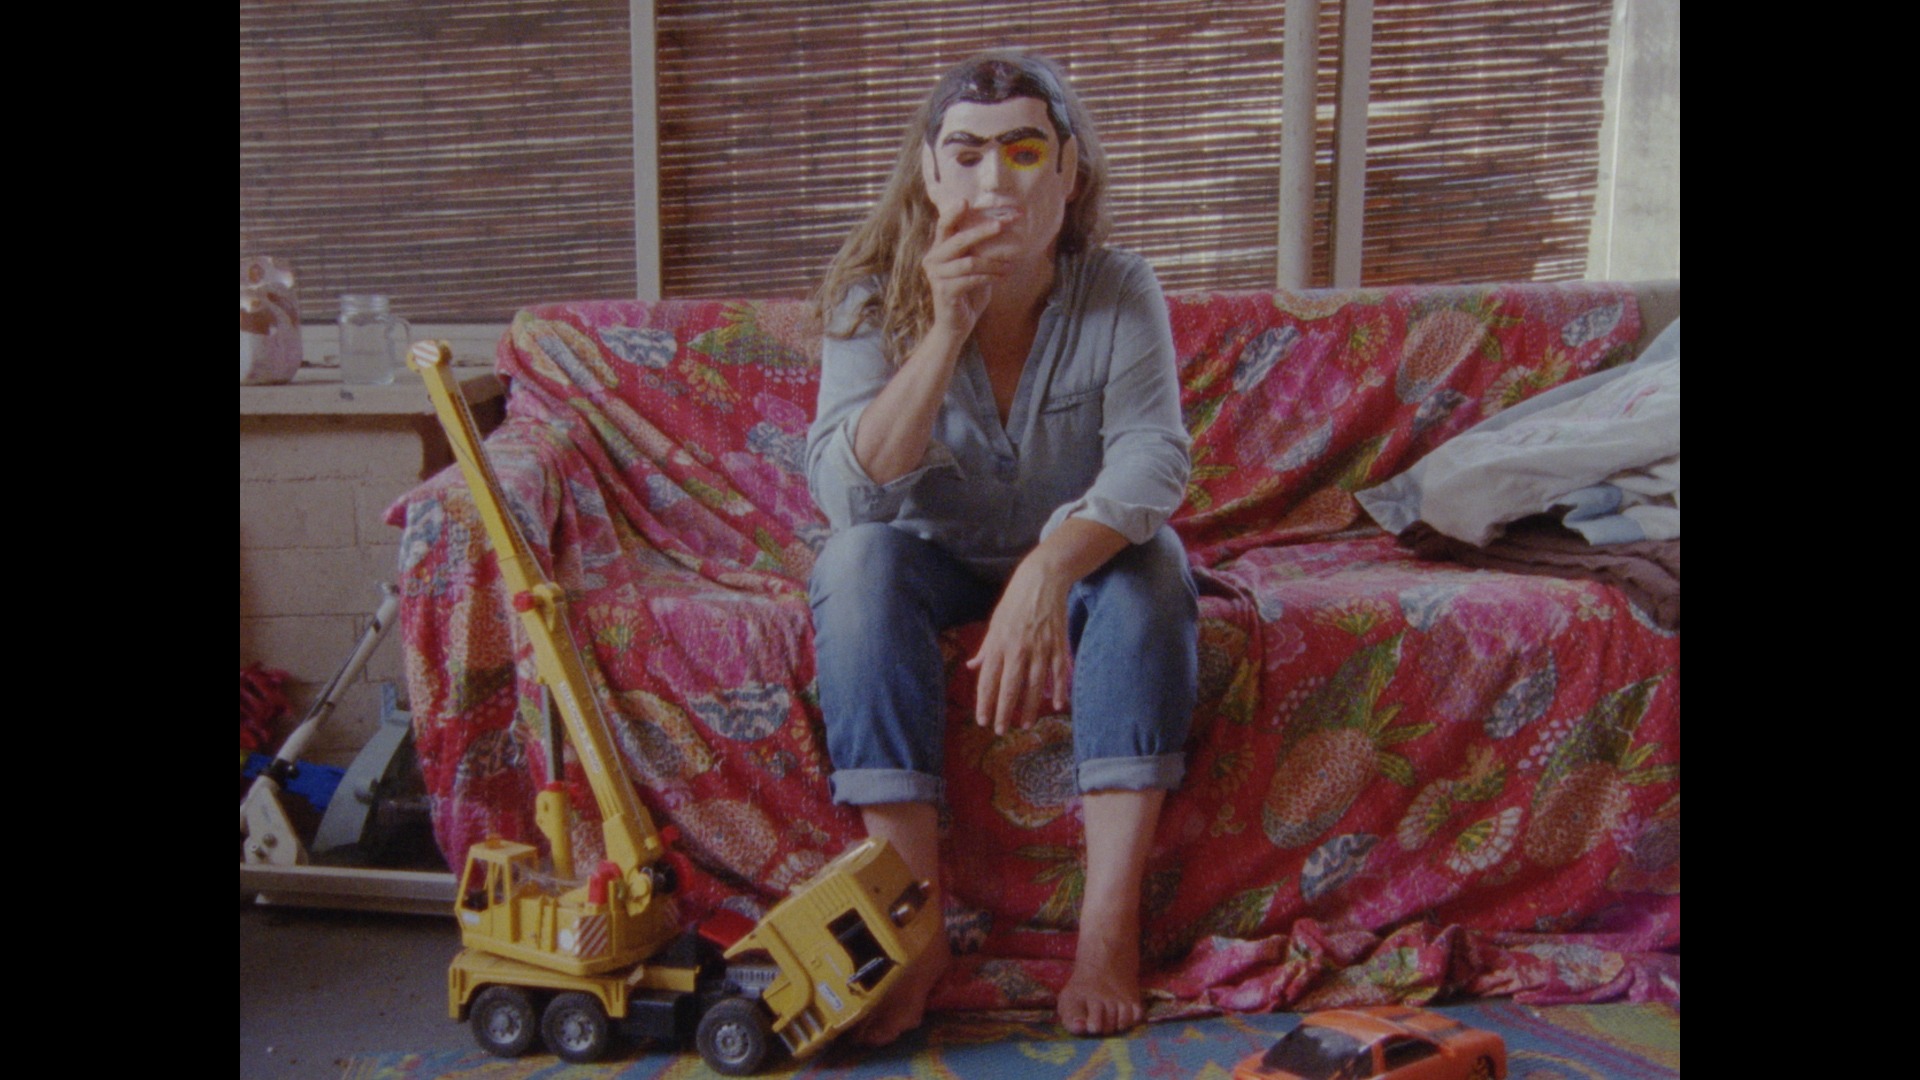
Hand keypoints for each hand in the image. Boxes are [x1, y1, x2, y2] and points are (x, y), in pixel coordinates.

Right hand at [923, 199, 1008, 339]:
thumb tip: (1001, 227)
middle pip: (958, 240)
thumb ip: (978, 250)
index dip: (953, 213)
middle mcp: (933, 259)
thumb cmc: (967, 292)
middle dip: (982, 231)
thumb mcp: (973, 266)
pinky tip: (1003, 277)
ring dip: (994, 263)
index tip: (966, 201)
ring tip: (1010, 265)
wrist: (956, 325)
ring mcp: (936, 276)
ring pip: (970, 262)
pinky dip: (990, 277)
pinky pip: (971, 279)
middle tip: (1002, 225)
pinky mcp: (944, 291)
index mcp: (938, 249)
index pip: (943, 225)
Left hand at [966, 559, 1072, 734]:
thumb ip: (986, 648)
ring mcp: (1040, 648)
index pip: (988, 680)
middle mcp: (1018, 648)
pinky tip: (1055, 706)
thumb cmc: (1014, 602)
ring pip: (1034, 685)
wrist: (1042, 581)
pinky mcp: (1058, 645)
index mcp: (999, 643)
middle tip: (1001, 730)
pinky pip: (1058, 673)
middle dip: (1004, 712)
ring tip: (1024, 724)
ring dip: (1029, 707)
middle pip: (1010, 687)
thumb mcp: (994, 623)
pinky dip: (1059, 690)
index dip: (985, 703)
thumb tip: (972, 666)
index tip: (983, 720)